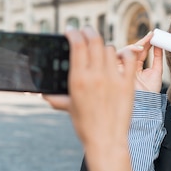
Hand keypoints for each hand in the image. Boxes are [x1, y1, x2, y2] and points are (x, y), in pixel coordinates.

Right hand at [45, 27, 153, 170]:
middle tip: (86, 31)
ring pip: (110, 48)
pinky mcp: (127, 84)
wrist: (106, 141)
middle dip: (88, 31)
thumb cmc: (85, 126)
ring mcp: (113, 78)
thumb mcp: (69, 108)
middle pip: (94, 40)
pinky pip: (128, 59)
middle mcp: (95, 75)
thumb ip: (56, 97)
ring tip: (101, 50)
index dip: (74, 32)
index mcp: (78, 79)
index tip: (71, 30)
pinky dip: (125, 54)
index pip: (77, 44)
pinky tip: (121, 55)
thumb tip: (42, 93)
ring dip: (104, 46)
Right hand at [118, 31, 162, 92]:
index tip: (153, 35)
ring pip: (124, 51)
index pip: (140, 51)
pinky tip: (137, 51)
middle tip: (150, 36)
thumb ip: (158, 57)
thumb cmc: (151, 91)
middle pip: (132, 49)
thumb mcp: (157, 71)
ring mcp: (122, 68)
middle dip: (141, 41)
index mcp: (136, 66)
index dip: (146, 42)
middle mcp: (128, 66)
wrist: (146, 102)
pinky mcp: (117, 69)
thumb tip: (160, 44)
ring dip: (134, 46)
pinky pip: (119, 56)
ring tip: (143, 46)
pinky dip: (127, 51)